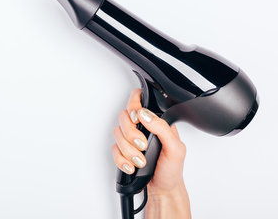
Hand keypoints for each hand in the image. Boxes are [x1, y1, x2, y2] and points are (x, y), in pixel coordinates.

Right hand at [111, 89, 190, 218]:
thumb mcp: (176, 148)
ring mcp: (131, 139)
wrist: (164, 191)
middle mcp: (142, 127)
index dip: (133, 105)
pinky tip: (131, 166)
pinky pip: (114, 149)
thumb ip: (162, 128)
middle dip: (130, 133)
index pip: (140, 99)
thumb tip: (145, 114)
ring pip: (117, 133)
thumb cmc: (172, 170)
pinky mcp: (123, 151)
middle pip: (124, 116)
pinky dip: (121, 159)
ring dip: (127, 150)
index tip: (136, 119)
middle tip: (142, 145)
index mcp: (156, 121)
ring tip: (140, 161)